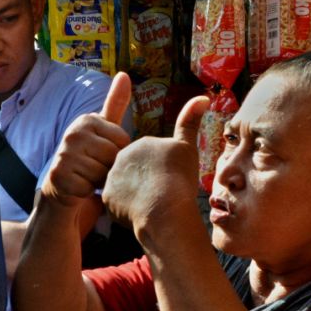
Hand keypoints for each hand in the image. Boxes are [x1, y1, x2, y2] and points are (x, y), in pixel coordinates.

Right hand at [40, 73, 131, 208]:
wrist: (63, 192)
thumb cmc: (88, 161)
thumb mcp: (104, 131)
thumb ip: (115, 104)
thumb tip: (124, 73)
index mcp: (86, 119)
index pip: (123, 140)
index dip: (119, 154)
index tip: (104, 155)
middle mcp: (73, 133)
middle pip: (114, 156)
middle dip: (110, 169)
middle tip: (96, 170)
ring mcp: (63, 154)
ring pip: (103, 173)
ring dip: (100, 183)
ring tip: (88, 179)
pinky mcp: (58, 176)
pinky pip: (90, 187)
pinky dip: (87, 193)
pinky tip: (79, 189)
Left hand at [102, 94, 208, 229]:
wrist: (163, 209)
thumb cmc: (178, 178)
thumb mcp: (187, 148)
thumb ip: (190, 122)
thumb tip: (203, 97)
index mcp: (140, 144)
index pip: (149, 156)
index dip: (161, 169)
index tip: (170, 179)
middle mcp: (121, 156)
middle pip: (134, 169)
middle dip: (146, 180)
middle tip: (161, 193)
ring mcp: (112, 177)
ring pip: (124, 186)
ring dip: (135, 194)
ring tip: (151, 205)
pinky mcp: (107, 198)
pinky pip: (116, 203)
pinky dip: (127, 209)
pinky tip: (140, 213)